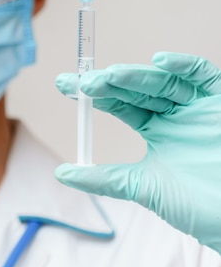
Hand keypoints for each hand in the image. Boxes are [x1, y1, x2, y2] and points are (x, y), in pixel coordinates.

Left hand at [54, 52, 220, 253]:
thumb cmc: (200, 205)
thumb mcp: (144, 188)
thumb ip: (104, 179)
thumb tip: (61, 173)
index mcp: (158, 130)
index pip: (121, 105)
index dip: (95, 95)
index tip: (66, 86)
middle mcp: (176, 114)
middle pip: (137, 90)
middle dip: (108, 83)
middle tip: (82, 82)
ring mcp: (199, 107)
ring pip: (163, 82)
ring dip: (136, 76)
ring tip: (109, 76)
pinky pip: (205, 77)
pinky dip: (185, 66)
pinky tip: (160, 60)